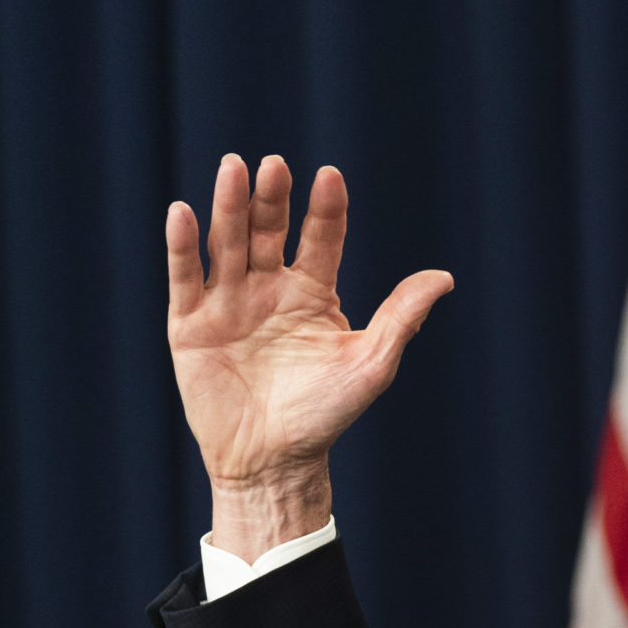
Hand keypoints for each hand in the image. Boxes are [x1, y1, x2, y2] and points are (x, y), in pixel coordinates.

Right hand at [165, 154, 454, 557]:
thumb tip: (445, 277)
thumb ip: (401, 318)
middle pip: (268, 231)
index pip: (321, 239)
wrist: (273, 462)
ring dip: (229, 207)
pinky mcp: (189, 324)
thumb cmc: (325, 415)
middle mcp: (268, 289)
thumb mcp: (370, 364)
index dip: (325, 210)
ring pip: (227, 244)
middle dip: (271, 199)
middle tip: (274, 165)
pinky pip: (185, 277)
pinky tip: (183, 213)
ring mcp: (228, 303)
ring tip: (233, 170)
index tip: (330, 177)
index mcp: (312, 294)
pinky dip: (183, 246)